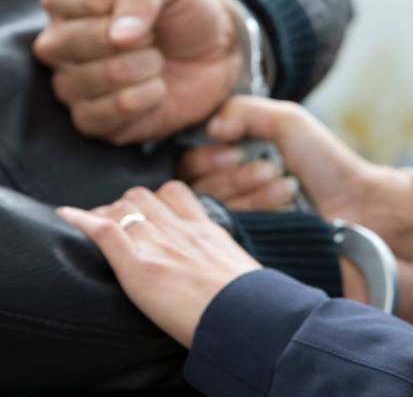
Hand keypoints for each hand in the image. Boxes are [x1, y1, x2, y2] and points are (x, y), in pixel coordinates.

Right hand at [34, 0, 242, 143]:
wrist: (216, 55)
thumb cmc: (184, 13)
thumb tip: (119, 37)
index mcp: (66, 0)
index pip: (67, 0)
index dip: (116, 8)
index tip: (147, 8)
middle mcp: (59, 43)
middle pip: (71, 44)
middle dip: (130, 43)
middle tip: (155, 41)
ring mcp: (71, 84)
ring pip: (85, 82)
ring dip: (138, 72)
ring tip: (158, 63)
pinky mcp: (93, 120)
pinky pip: (96, 118)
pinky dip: (137, 103)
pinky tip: (157, 90)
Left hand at [57, 182, 260, 347]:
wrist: (245, 316)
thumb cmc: (250, 304)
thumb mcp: (243, 272)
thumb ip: (226, 263)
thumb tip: (229, 276)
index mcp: (206, 231)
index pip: (174, 194)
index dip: (156, 200)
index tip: (148, 214)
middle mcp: (180, 230)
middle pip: (142, 196)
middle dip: (126, 206)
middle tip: (118, 227)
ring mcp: (159, 245)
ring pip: (122, 207)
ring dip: (106, 214)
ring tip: (96, 229)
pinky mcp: (139, 267)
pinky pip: (104, 231)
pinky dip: (81, 220)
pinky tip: (66, 215)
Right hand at [180, 96, 412, 259]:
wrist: (358, 203)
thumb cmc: (325, 161)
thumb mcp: (288, 121)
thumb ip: (244, 111)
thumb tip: (210, 127)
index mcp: (233, 161)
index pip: (190, 165)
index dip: (208, 158)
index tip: (235, 151)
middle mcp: (231, 192)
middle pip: (199, 189)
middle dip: (236, 176)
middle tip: (272, 169)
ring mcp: (241, 221)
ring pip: (216, 211)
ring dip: (254, 193)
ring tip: (287, 186)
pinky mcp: (252, 244)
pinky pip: (232, 233)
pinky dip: (259, 212)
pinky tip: (286, 204)